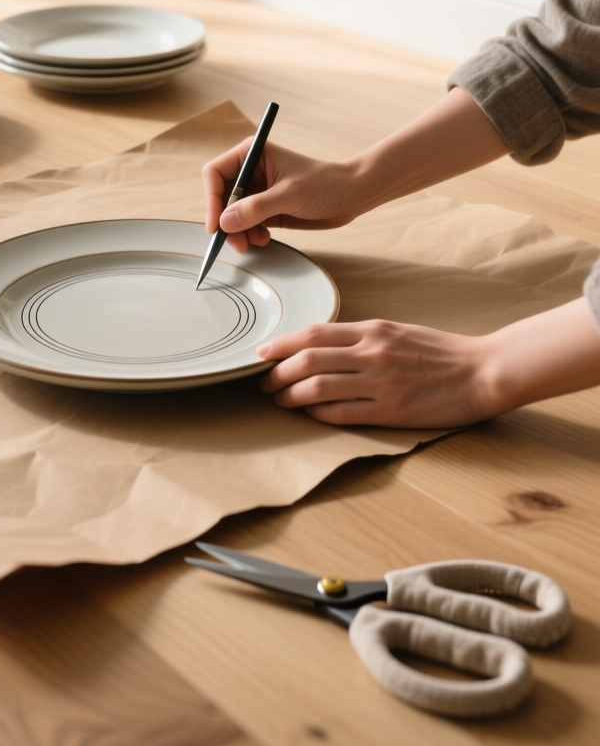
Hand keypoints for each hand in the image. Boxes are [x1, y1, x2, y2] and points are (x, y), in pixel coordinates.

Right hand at [202, 139, 363, 250]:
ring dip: (238, 232)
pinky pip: (247, 224)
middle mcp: (251, 171)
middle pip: (221, 197)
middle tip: (235, 241)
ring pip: (232, 214)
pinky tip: (263, 240)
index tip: (216, 224)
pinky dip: (250, 235)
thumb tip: (225, 222)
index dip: (211, 198)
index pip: (215, 173)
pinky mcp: (267, 208)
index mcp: (252, 154)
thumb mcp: (289, 195)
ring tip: (253, 243)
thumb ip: (256, 208)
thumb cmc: (325, 184)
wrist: (352, 196)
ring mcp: (258, 191)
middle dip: (226, 221)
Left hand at [257, 321, 487, 426]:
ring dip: (291, 395)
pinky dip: (319, 413)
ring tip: (280, 400)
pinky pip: (343, 413)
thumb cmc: (442, 352)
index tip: (262, 352)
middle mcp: (372, 352)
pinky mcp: (392, 411)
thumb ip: (364, 338)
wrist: (482, 371)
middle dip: (278, 372)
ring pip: (318, 386)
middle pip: (308, 359)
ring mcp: (381, 382)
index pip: (314, 334)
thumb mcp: (399, 332)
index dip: (282, 343)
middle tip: (264, 382)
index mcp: (374, 330)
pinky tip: (309, 415)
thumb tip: (325, 347)